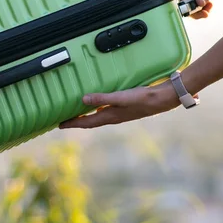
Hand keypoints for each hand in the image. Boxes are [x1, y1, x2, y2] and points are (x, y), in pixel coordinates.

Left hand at [58, 81, 180, 128]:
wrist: (164, 99)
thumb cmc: (142, 98)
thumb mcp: (121, 97)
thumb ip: (102, 98)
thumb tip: (83, 99)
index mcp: (110, 116)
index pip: (87, 123)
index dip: (72, 124)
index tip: (59, 125)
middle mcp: (113, 117)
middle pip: (90, 121)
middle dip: (76, 121)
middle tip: (63, 119)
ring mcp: (119, 114)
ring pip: (97, 116)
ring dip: (86, 115)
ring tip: (76, 111)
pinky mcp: (125, 108)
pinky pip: (105, 110)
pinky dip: (97, 108)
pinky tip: (97, 102)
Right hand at [177, 0, 222, 18]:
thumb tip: (199, 3)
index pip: (184, 3)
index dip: (192, 11)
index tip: (205, 14)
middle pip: (184, 6)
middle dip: (197, 11)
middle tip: (208, 12)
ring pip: (186, 6)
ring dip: (198, 9)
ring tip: (210, 5)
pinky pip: (188, 3)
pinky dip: (198, 6)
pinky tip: (207, 3)